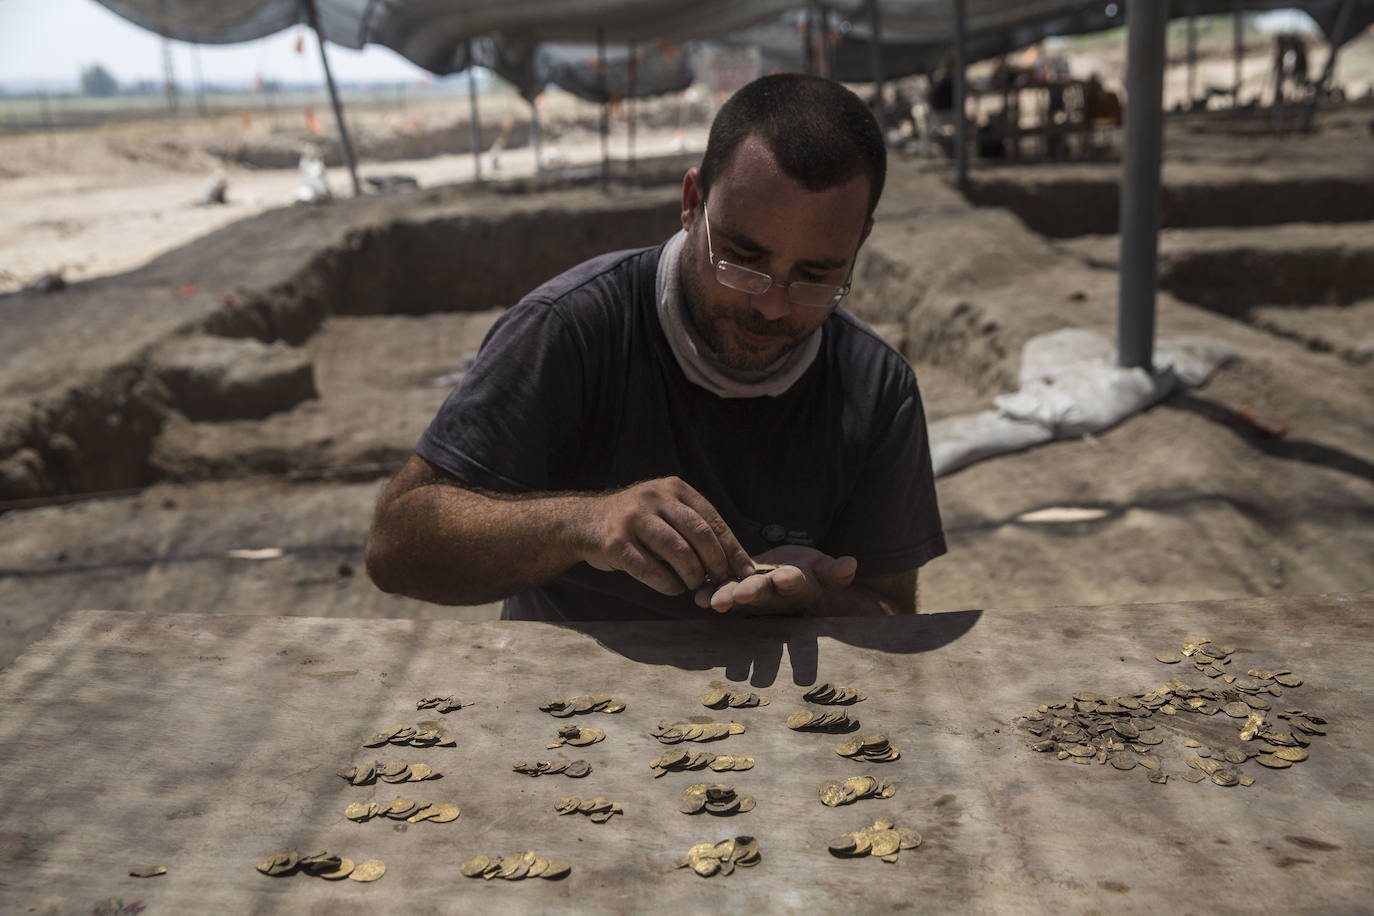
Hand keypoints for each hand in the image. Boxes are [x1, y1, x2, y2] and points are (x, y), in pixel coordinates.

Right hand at [577, 477, 754, 595]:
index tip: (745, 571)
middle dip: (716, 563)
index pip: (712, 519)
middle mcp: (654, 497)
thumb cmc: (636, 523)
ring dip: (693, 575)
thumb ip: (692, 526)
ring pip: (678, 552)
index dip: (732, 548)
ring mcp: (633, 518)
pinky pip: (650, 569)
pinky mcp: (616, 542)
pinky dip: (668, 584)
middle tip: (721, 581)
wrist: (585, 523)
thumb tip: (733, 561)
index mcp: (673, 488)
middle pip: (699, 534)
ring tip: (696, 586)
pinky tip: (674, 588)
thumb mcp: (664, 509)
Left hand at [695, 545, 857, 615]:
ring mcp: (754, 595)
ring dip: (725, 597)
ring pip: (739, 596)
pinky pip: (723, 590)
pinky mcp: (737, 589)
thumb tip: (851, 563)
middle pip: (763, 594)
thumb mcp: (825, 570)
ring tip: (709, 601)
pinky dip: (711, 593)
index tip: (783, 578)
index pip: (795, 583)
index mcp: (798, 586)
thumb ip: (835, 571)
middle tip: (738, 594)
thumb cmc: (811, 573)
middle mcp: (775, 596)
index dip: (789, 581)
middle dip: (750, 593)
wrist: (793, 582)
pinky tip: (697, 596)